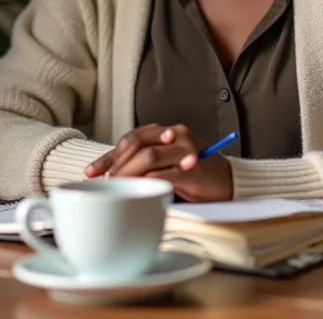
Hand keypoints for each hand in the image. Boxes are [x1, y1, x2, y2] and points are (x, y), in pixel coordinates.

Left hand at [84, 123, 232, 202]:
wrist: (230, 181)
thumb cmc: (195, 174)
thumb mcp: (168, 162)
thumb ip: (147, 161)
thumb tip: (112, 174)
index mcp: (167, 131)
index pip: (132, 137)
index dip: (109, 154)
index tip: (92, 172)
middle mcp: (176, 134)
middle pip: (137, 143)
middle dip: (115, 163)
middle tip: (104, 182)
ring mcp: (185, 150)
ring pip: (148, 157)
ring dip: (128, 173)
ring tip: (118, 187)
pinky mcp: (193, 169)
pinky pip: (165, 174)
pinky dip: (148, 183)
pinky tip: (138, 192)